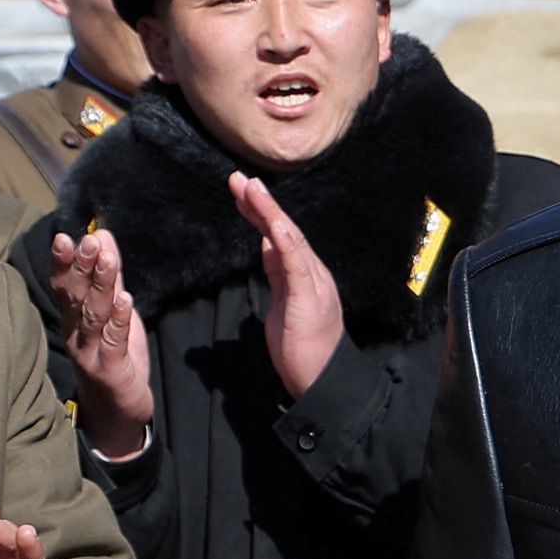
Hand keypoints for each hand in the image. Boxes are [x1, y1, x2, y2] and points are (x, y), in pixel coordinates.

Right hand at [44, 227, 154, 457]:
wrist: (117, 412)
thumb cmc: (113, 358)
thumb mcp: (112, 312)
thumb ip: (109, 276)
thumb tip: (103, 235)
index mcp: (73, 319)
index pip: (62, 286)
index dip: (62, 263)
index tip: (63, 236)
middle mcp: (75, 334)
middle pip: (75, 297)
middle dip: (82, 268)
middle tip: (89, 242)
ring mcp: (90, 353)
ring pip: (94, 315)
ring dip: (101, 287)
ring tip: (108, 261)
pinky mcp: (110, 370)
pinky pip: (113, 342)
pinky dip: (118, 320)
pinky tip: (126, 299)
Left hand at [230, 173, 341, 398]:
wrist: (320, 379)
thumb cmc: (302, 348)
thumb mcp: (281, 304)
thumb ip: (277, 274)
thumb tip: (266, 246)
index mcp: (303, 274)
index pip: (279, 236)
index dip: (260, 212)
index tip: (241, 192)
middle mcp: (311, 272)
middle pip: (284, 230)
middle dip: (261, 203)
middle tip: (239, 179)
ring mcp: (313, 283)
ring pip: (289, 239)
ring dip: (269, 212)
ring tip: (251, 189)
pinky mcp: (309, 298)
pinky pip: (297, 264)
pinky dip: (285, 241)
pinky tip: (274, 223)